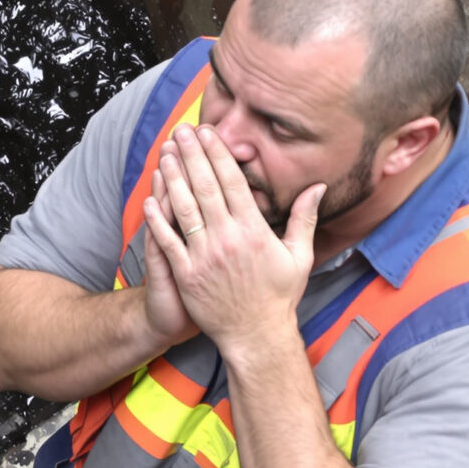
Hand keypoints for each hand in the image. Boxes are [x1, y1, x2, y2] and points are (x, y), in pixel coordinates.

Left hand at [146, 125, 323, 352]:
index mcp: (254, 230)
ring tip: (164, 153)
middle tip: (181, 132)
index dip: (217, 154)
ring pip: (184, 208)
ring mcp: (204, 256)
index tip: (208, 133)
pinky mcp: (187, 274)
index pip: (232, 182)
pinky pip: (168, 241)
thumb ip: (305, 218)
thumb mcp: (299, 256)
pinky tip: (151, 198)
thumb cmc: (279, 296)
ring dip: (172, 178)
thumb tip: (317, 186)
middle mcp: (227, 239)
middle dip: (191, 155)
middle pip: (205, 187)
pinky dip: (158, 219)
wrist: (256, 335)